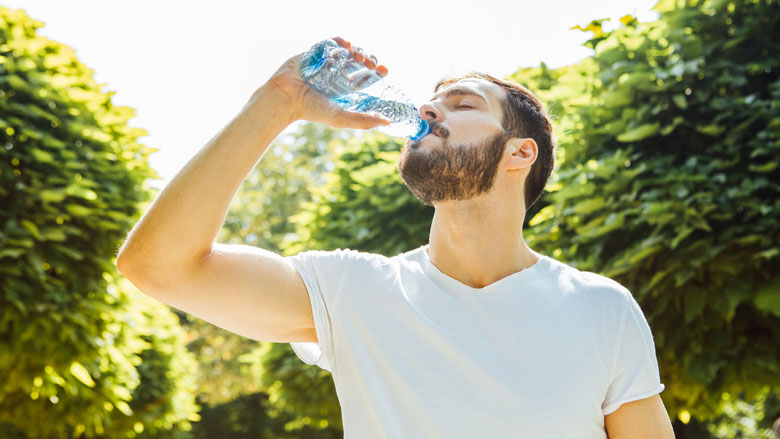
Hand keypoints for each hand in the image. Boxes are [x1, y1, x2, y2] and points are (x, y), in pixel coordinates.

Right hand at [264, 36, 390, 129]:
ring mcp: (327, 62)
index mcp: (345, 88)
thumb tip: (388, 122)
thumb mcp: (341, 118)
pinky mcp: (316, 52)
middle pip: (360, 62)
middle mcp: (338, 74)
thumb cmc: (311, 110)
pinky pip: (332, 41)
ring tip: (359, 56)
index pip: (366, 77)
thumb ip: (363, 121)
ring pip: (350, 51)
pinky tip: (348, 45)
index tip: (384, 70)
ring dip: (358, 51)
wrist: (286, 96)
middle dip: (369, 60)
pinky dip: (342, 41)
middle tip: (370, 64)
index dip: (377, 72)